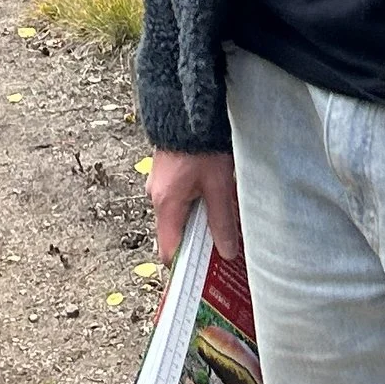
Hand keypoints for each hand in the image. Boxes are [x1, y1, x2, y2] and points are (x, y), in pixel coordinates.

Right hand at [147, 146, 242, 266]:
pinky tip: (215, 204)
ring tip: (224, 228)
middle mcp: (157, 197)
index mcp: (166, 204)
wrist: (187, 108)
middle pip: (174, 234)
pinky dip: (194, 208)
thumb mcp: (218, 185)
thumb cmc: (201, 145)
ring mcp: (159, 185)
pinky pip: (178, 201)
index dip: (185, 266)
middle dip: (197, 245)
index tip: (204, 275)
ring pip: (178, 217)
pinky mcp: (166, 174)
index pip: (168, 250)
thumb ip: (222, 220)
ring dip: (198, 224)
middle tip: (222, 253)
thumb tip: (227, 252)